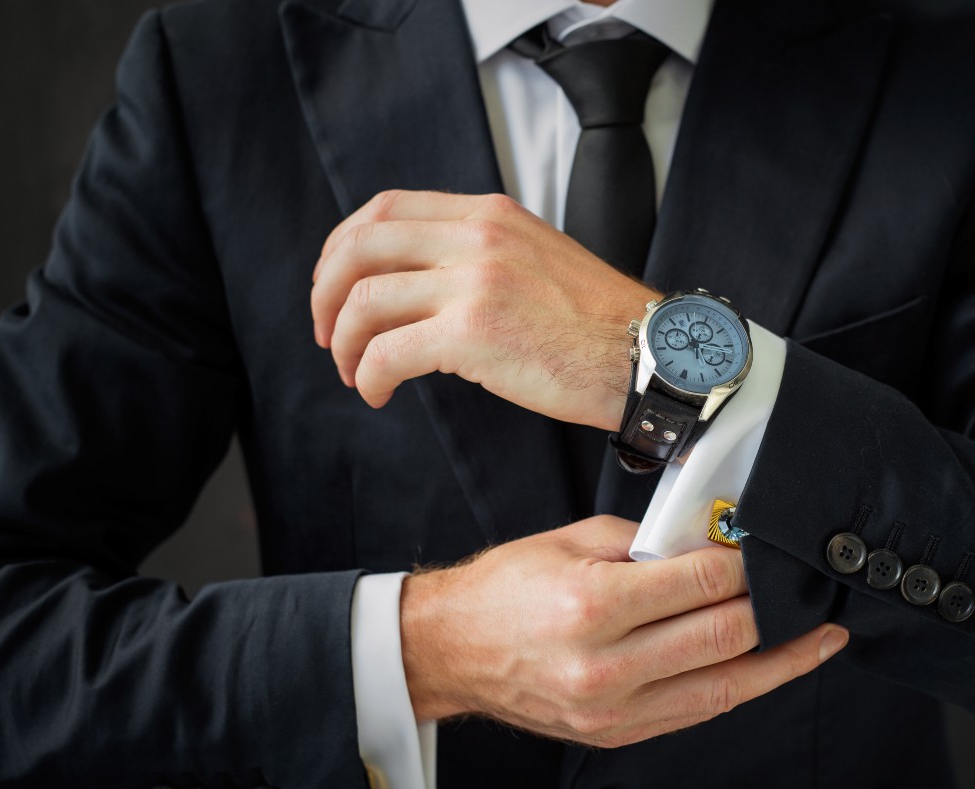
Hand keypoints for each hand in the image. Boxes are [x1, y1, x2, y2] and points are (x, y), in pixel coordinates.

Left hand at [310, 190, 658, 430]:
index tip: (334, 284)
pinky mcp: (474, 332)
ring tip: (354, 373)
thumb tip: (414, 284)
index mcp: (489, 213)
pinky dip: (369, 376)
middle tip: (327, 334)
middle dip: (326, 293)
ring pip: (365, 302)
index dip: (342, 247)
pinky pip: (388, 352)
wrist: (647, 357)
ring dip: (345, 343)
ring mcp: (475, 281)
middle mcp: (478, 235)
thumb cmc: (596, 325)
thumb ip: (478, 254)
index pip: (385, 208)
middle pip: (361, 247)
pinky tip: (378, 393)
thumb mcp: (534, 258)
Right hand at [399, 515, 848, 747]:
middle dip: (768, 605)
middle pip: (723, 636)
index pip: (699, 584)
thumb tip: (707, 543)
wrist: (452, 650)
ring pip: (724, 684)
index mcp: (593, 606)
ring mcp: (614, 708)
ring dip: (780, 659)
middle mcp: (607, 665)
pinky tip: (767, 668)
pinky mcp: (618, 732)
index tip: (760, 548)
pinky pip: (698, 711)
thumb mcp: (571, 541)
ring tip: (820, 638)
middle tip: (796, 583)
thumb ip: (644, 542)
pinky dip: (739, 687)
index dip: (741, 564)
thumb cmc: (504, 589)